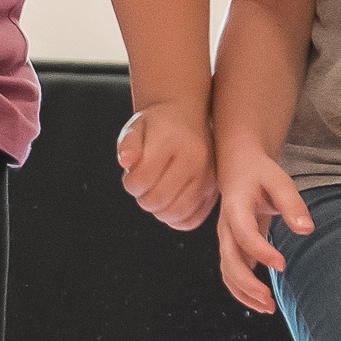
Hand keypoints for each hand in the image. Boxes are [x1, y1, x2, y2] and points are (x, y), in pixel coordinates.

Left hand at [115, 97, 211, 232]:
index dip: (130, 183)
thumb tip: (125, 162)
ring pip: (176, 213)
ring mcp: (209, 177)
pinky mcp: (215, 191)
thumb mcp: (138, 126)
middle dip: (143, 198)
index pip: (143, 179)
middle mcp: (197, 159)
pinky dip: (176, 220)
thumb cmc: (158, 125)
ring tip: (156, 193)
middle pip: (159, 200)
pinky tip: (169, 204)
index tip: (132, 175)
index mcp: (174, 141)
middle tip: (144, 186)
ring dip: (158, 211)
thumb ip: (127, 143)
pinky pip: (192, 220)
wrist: (189, 119)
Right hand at [213, 145, 311, 314]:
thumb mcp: (279, 181)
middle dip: (247, 285)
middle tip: (270, 302)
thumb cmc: (260, 173)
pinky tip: (261, 301)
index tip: (282, 265)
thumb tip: (306, 230)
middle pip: (230, 261)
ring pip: (227, 272)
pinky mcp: (231, 246)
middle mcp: (225, 227)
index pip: (244, 235)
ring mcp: (225, 239)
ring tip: (268, 308)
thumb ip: (292, 204)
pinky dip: (242, 290)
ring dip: (244, 293)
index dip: (260, 252)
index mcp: (236, 208)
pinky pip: (231, 273)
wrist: (238, 166)